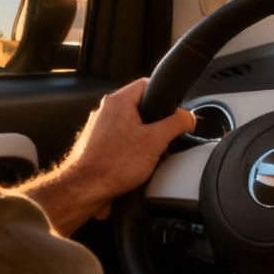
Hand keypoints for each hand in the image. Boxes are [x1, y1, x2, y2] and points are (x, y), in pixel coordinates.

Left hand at [34, 80, 192, 231]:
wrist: (85, 189)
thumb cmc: (112, 165)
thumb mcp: (156, 141)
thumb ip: (176, 124)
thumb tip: (188, 118)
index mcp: (118, 101)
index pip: (147, 84)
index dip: (165, 95)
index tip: (174, 110)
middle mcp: (105, 111)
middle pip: (140, 108)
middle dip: (155, 125)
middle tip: (163, 139)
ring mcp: (98, 129)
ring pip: (130, 127)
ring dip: (143, 141)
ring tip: (148, 156)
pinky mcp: (95, 146)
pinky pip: (120, 143)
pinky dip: (129, 153)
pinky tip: (134, 168)